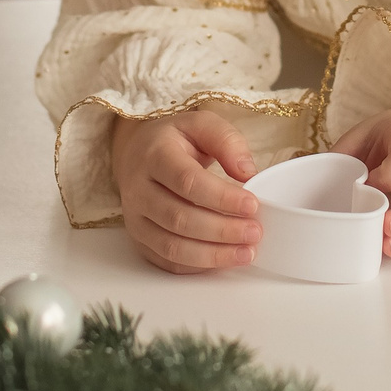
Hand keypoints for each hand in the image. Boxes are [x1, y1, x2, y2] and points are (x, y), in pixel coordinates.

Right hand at [110, 110, 260, 273]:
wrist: (138, 154)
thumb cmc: (176, 140)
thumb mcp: (201, 124)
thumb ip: (227, 141)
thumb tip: (247, 172)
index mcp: (154, 155)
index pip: (187, 181)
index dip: (221, 197)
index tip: (252, 205)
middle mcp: (138, 188)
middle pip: (179, 218)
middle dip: (221, 230)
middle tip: (255, 232)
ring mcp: (136, 218)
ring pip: (172, 246)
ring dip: (212, 254)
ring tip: (246, 252)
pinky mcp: (140, 239)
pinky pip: (167, 261)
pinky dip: (197, 265)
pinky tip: (223, 259)